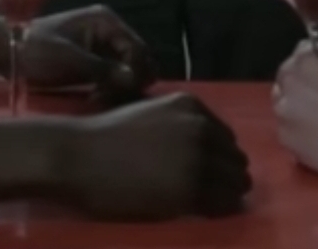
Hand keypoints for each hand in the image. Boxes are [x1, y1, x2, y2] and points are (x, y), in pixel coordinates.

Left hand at [25, 6, 156, 101]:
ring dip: (121, 86)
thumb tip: (134, 79)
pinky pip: (114, 74)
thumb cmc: (38, 52)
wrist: (8, 53)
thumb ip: (103, 69)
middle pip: (137, 58)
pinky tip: (97, 98)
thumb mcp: (70, 60)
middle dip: (130, 80)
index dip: (135, 72)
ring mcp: (102, 44)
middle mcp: (109, 29)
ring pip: (127, 68)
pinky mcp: (94, 59)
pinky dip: (111, 87)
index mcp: (106, 21)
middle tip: (112, 99)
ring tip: (102, 99)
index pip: (137, 48)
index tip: (122, 93)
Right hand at [58, 93, 250, 219]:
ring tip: (207, 203)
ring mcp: (198, 157)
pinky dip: (219, 210)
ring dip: (226, 193)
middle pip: (236, 159)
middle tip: (210, 191)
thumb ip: (181, 125)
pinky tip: (203, 212)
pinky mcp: (190, 189)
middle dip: (227, 175)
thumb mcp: (152, 115)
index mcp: (191, 105)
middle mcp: (200, 127)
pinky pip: (223, 204)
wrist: (81, 156)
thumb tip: (208, 148)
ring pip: (236, 182)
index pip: (226, 137)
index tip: (209, 171)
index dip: (219, 157)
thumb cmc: (108, 136)